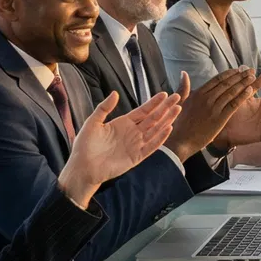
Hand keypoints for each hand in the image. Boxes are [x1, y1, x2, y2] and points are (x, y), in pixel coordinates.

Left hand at [57, 91, 178, 205]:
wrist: (83, 167)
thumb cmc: (85, 145)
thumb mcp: (93, 123)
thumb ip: (104, 108)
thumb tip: (115, 93)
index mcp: (123, 123)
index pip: (143, 110)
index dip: (154, 102)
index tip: (164, 94)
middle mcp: (132, 132)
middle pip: (153, 118)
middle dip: (165, 108)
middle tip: (177, 97)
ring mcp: (136, 144)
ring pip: (155, 130)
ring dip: (166, 120)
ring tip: (177, 110)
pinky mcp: (136, 157)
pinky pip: (151, 146)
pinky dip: (160, 138)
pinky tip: (168, 128)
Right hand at [168, 68, 260, 161]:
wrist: (180, 141)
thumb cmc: (178, 124)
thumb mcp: (180, 102)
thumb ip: (183, 87)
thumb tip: (184, 73)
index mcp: (198, 93)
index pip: (217, 79)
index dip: (229, 74)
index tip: (238, 70)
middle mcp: (206, 98)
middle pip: (226, 84)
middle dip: (240, 76)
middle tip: (250, 70)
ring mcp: (214, 108)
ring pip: (231, 92)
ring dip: (243, 83)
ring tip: (252, 77)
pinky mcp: (220, 119)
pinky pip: (234, 104)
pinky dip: (243, 96)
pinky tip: (250, 90)